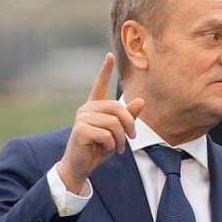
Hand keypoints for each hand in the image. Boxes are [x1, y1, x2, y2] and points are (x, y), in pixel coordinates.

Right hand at [57, 53, 144, 193]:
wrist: (82, 165)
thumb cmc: (99, 148)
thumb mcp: (118, 132)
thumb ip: (128, 117)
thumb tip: (141, 101)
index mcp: (95, 107)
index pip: (100, 85)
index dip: (105, 70)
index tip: (110, 55)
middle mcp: (86, 109)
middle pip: (117, 108)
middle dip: (129, 124)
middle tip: (131, 138)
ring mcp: (82, 118)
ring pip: (113, 123)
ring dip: (120, 138)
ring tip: (117, 147)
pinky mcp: (80, 129)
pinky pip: (106, 134)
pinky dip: (111, 144)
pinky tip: (105, 148)